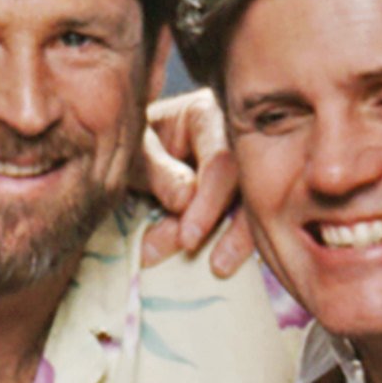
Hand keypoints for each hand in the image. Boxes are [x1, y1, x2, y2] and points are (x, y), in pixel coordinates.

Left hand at [137, 87, 254, 276]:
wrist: (124, 155)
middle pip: (248, 181)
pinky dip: (239, 241)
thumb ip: (156, 171)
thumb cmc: (129, 148)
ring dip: (240, 238)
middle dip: (231, 224)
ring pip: (256, 202)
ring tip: (221, 267)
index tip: (189, 238)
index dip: (208, 201)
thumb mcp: (133, 154)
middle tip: (215, 262)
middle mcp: (232, 138)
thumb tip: (185, 200)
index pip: (221, 157)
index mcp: (206, 115)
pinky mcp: (243, 194)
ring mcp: (242, 166)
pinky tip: (228, 262)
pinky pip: (252, 218)